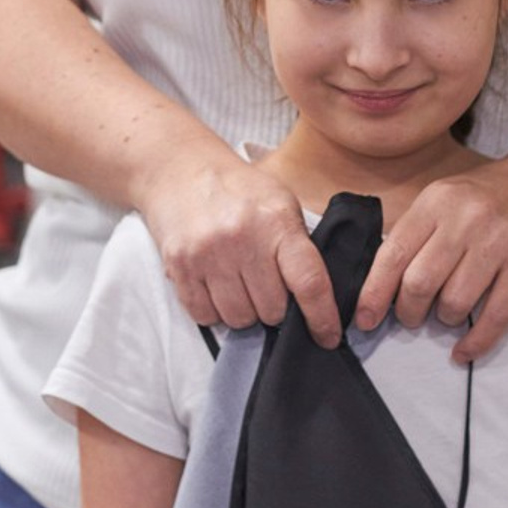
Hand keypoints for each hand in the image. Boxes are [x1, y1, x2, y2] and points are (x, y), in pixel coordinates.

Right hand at [138, 158, 341, 348]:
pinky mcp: (179, 266)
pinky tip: (215, 284)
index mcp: (276, 221)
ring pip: (239, 319)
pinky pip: (204, 316)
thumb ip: (298, 245)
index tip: (328, 337)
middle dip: (274, 306)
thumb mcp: (280, 202)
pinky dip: (213, 310)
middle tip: (264, 283)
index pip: (308, 282)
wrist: (181, 169)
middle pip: (272, 310)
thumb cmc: (238, 189)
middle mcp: (242, 238)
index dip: (323, 317)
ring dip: (243, 311)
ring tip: (238, 281)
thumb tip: (317, 298)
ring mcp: (208, 254)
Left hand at [355, 160, 507, 362]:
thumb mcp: (443, 198)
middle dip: (407, 311)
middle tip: (409, 318)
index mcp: (436, 201)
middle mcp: (465, 219)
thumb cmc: (485, 197)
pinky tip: (464, 350)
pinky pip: (496, 317)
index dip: (374, 292)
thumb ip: (415, 233)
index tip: (363, 318)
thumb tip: (381, 283)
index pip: (394, 253)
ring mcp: (499, 243)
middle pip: (420, 282)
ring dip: (443, 320)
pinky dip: (476, 342)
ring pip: (454, 302)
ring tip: (444, 315)